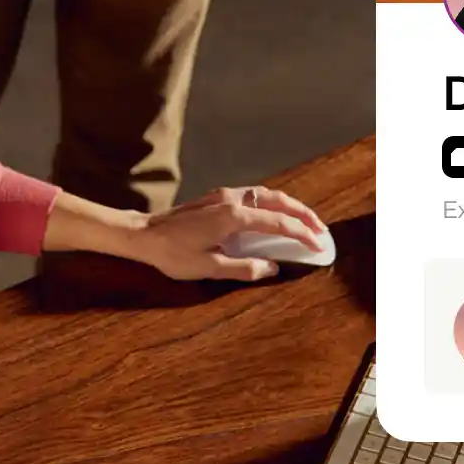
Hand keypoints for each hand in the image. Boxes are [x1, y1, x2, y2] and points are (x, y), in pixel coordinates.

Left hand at [135, 186, 328, 281]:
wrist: (142, 234)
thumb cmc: (172, 253)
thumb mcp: (208, 267)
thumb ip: (243, 268)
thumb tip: (272, 268)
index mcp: (234, 217)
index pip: (279, 223)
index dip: (302, 235)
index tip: (317, 246)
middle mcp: (232, 200)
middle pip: (278, 202)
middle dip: (303, 215)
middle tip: (321, 230)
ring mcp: (224, 195)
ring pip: (266, 195)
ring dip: (288, 206)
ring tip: (304, 221)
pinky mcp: (216, 197)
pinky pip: (253, 196)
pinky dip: (271, 204)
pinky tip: (274, 215)